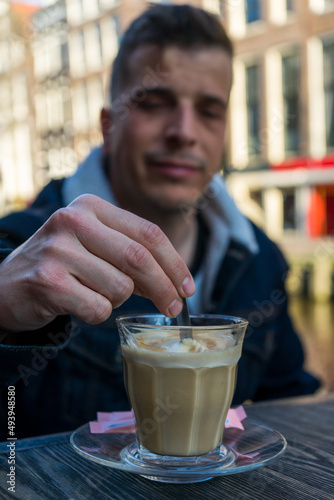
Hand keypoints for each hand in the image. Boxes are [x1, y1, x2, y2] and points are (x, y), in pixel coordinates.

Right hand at [0, 195, 195, 331]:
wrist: (5, 284)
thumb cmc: (61, 265)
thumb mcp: (93, 245)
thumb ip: (130, 253)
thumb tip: (175, 280)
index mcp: (91, 207)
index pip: (148, 233)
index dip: (174, 263)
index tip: (188, 287)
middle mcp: (73, 220)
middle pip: (139, 258)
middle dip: (164, 288)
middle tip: (174, 308)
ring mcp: (58, 249)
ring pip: (120, 288)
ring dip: (117, 301)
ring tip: (93, 294)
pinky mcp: (48, 280)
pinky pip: (98, 308)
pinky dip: (96, 314)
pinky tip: (77, 305)